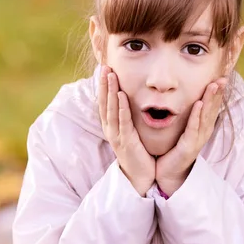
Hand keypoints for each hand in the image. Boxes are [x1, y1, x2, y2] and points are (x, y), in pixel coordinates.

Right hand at [98, 65, 155, 196]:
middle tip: (105, 66)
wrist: (140, 177)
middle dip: (105, 84)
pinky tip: (121, 96)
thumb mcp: (129, 131)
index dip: (103, 85)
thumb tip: (125, 99)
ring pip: (111, 110)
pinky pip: (123, 123)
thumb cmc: (136, 152)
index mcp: (110, 126)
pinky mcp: (126, 142)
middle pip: (105, 103)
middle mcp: (110, 129)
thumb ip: (126, 116)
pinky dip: (121, 108)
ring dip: (110, 91)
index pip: (104, 102)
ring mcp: (117, 136)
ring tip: (111, 76)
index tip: (105, 69)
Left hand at [155, 77, 227, 196]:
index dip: (217, 92)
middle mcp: (204, 132)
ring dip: (210, 99)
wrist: (169, 172)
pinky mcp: (189, 145)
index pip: (212, 106)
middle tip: (223, 77)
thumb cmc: (175, 149)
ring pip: (205, 115)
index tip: (222, 76)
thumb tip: (191, 99)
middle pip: (213, 108)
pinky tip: (199, 104)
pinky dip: (196, 115)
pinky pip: (193, 127)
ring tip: (214, 85)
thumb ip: (189, 116)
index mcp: (203, 127)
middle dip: (218, 92)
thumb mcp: (185, 130)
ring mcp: (198, 139)